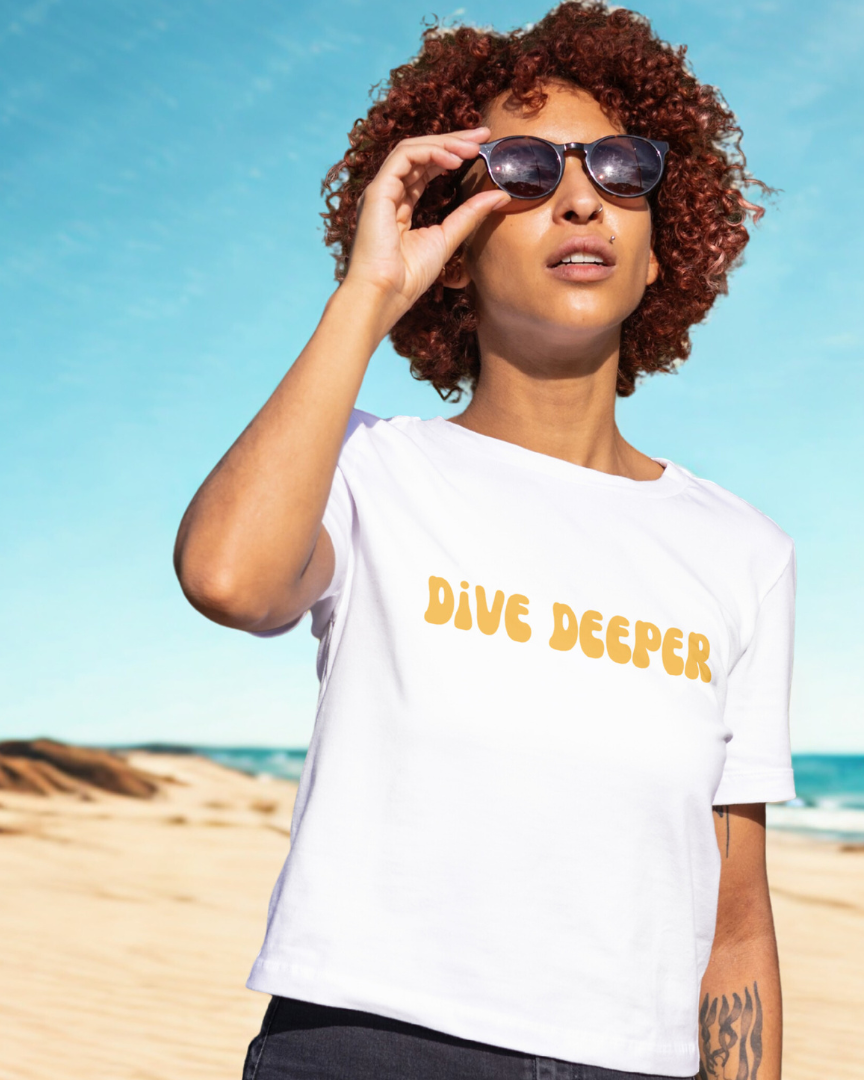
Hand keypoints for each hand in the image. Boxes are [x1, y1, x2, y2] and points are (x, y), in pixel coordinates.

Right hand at [341, 126, 510, 322]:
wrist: (384, 295)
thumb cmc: (408, 277)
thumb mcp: (448, 239)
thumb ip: (470, 215)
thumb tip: (501, 195)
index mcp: (400, 205)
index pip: (426, 169)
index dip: (452, 154)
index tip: (481, 147)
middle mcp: (388, 193)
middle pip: (420, 154)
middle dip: (453, 140)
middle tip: (483, 134)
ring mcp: (380, 190)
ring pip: (411, 149)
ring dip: (444, 144)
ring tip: (472, 147)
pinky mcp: (377, 191)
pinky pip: (403, 157)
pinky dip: (430, 153)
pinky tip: (454, 160)